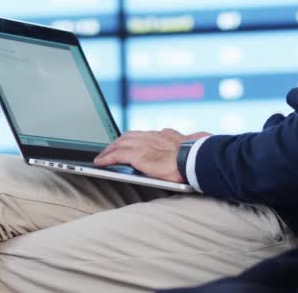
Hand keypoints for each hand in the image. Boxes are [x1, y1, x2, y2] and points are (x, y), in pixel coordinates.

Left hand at [94, 128, 210, 182]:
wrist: (195, 160)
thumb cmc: (198, 156)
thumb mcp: (192, 145)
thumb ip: (185, 143)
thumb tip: (193, 140)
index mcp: (166, 135)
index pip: (145, 134)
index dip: (134, 138)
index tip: (129, 141)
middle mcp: (153, 136)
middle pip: (129, 136)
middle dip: (117, 142)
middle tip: (109, 149)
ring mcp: (144, 144)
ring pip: (119, 143)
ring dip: (109, 150)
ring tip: (101, 157)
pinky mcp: (137, 155)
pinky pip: (116, 155)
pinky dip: (106, 158)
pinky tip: (99, 163)